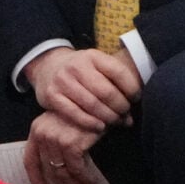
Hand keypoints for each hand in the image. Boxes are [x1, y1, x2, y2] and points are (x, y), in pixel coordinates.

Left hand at [24, 109, 101, 183]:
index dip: (36, 179)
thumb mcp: (66, 126)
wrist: (100, 99)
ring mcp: (55, 139)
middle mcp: (42, 134)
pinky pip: (77, 170)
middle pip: (50, 171)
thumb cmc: (85, 113)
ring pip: (63, 173)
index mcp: (37, 129)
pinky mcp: (70, 144)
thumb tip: (62, 174)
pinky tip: (92, 183)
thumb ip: (58, 146)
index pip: (30, 160)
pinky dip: (85, 180)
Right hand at [25, 45, 140, 130]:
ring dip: (108, 117)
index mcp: (93, 56)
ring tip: (116, 122)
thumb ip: (115, 80)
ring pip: (92, 105)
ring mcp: (63, 81)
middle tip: (126, 116)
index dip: (132, 89)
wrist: (48, 66)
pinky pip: (75, 114)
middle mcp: (77, 66)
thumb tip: (135, 104)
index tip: (136, 99)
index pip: (119, 72)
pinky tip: (100, 127)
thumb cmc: (81, 71)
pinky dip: (90, 123)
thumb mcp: (97, 65)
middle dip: (120, 107)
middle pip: (106, 92)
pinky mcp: (52, 95)